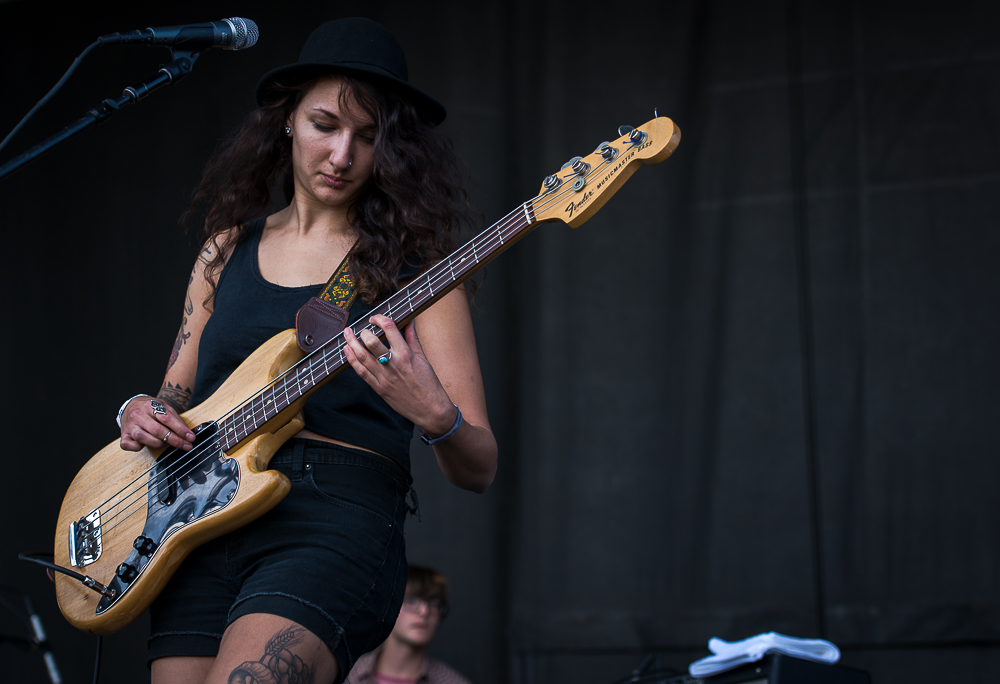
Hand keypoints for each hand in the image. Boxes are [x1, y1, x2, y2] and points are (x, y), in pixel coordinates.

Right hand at [119, 396, 194, 451]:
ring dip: (159, 444)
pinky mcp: (123, 435)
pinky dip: (138, 447)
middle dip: (174, 440)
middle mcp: (138, 415)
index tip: (191, 438)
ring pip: (143, 438)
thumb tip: (188, 433)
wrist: (132, 405)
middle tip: (186, 445)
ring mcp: (129, 425)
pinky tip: (146, 445)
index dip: (180, 429)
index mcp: (150, 405)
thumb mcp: (164, 407)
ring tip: (168, 444)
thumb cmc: (151, 408)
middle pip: (157, 430)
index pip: (167, 418)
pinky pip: (129, 445)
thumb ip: (175, 419)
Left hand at [343, 315, 456, 434]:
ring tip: (347, 334)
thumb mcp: (423, 358)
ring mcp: (384, 378)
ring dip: (351, 343)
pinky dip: (352, 360)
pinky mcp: (379, 389)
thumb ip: (412, 339)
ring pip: (362, 357)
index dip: (379, 319)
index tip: (375, 318)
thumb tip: (409, 322)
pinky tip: (347, 351)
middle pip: (371, 342)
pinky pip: (361, 372)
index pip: (389, 328)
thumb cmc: (429, 385)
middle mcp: (393, 364)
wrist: (430, 409)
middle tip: (361, 329)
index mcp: (406, 354)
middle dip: (363, 332)